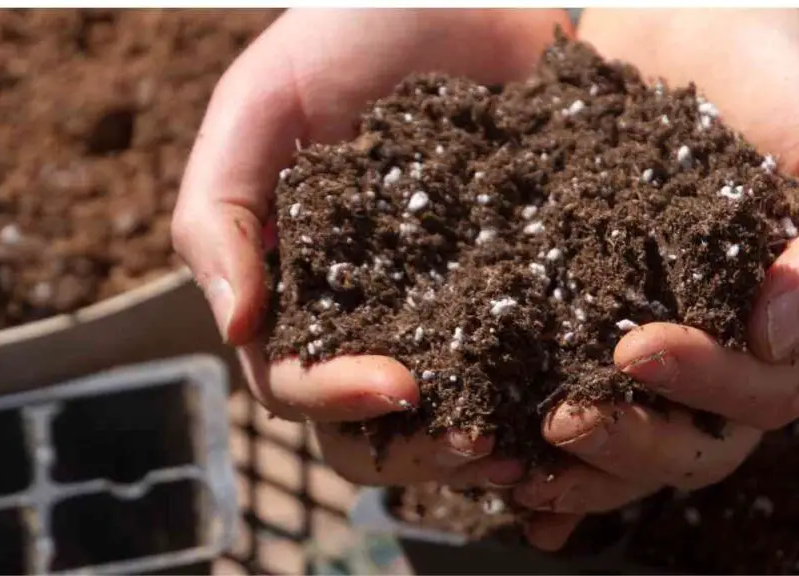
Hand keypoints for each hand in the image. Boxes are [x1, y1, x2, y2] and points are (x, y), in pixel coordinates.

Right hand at [171, 9, 570, 486]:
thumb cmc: (347, 31)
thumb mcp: (260, 103)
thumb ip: (221, 212)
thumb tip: (237, 328)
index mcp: (294, 284)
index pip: (294, 378)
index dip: (336, 396)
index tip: (400, 385)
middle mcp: (364, 310)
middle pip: (368, 425)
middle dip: (415, 446)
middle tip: (477, 444)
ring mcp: (441, 304)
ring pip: (446, 414)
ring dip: (480, 445)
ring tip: (531, 446)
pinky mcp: (518, 286)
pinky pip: (524, 366)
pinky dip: (542, 401)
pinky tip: (577, 407)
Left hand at [519, 8, 798, 550]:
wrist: (685, 24)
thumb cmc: (775, 68)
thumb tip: (782, 334)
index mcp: (796, 323)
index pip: (762, 394)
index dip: (705, 385)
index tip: (636, 348)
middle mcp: (726, 350)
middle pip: (690, 439)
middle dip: (628, 439)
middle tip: (559, 420)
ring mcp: (655, 340)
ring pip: (628, 435)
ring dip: (575, 467)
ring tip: (509, 466)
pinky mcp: (585, 323)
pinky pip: (566, 396)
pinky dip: (537, 448)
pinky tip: (498, 475)